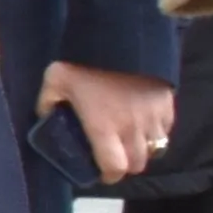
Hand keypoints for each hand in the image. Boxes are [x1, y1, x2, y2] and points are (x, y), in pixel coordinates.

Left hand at [36, 59, 175, 183]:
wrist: (122, 37)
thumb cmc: (85, 61)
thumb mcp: (56, 80)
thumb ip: (47, 102)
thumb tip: (44, 116)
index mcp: (104, 127)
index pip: (115, 168)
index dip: (109, 175)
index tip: (101, 173)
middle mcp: (132, 129)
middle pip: (138, 164)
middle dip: (126, 165)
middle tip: (114, 157)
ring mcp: (154, 118)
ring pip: (155, 149)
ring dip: (143, 150)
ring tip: (129, 142)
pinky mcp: (168, 106)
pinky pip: (167, 130)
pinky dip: (157, 133)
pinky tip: (144, 125)